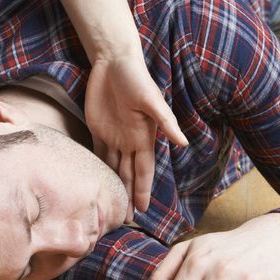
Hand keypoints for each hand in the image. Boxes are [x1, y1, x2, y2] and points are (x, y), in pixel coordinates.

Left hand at [85, 49, 187, 219]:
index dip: (143, 190)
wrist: (113, 61)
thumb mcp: (152, 100)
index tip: (142, 210)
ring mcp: (113, 135)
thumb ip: (166, 122)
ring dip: (113, 185)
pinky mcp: (97, 127)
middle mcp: (129, 140)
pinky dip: (98, 167)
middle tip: (124, 219)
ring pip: (113, 167)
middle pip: (129, 174)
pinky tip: (95, 181)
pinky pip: (98, 152)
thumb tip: (183, 143)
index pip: (143, 170)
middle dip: (128, 195)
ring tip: (111, 205)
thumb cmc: (136, 78)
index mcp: (143, 137)